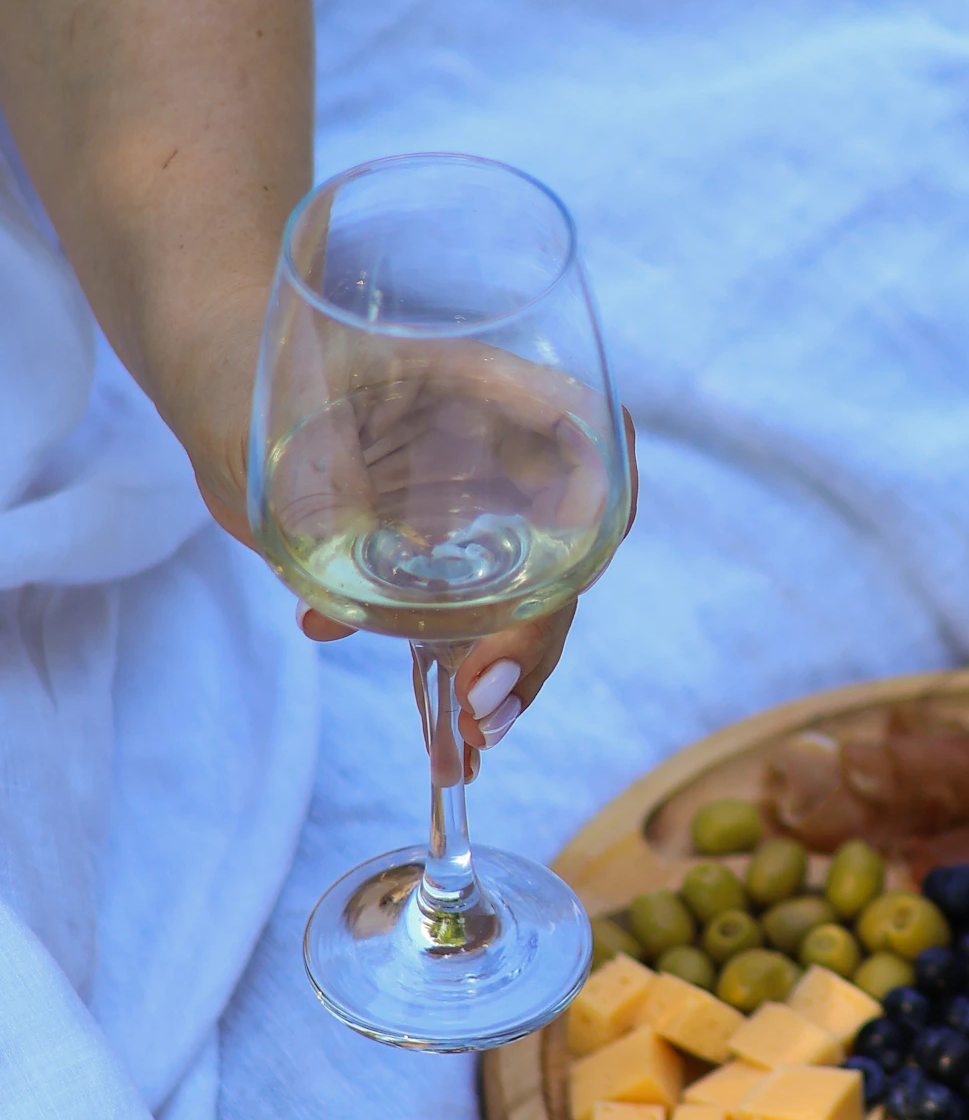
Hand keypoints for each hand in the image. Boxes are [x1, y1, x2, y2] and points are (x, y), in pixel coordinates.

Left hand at [291, 400, 639, 778]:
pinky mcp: (437, 564)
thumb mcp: (273, 424)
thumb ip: (307, 502)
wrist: (227, 380)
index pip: (588, 452)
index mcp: (488, 394)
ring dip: (504, 680)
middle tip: (483, 714)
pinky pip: (469, 628)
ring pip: (524, 604)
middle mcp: (500, 459)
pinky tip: (445, 750)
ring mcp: (474, 516)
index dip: (590, 530)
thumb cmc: (257, 369)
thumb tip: (335, 614)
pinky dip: (459, 688)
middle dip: (532, 641)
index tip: (555, 597)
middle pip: (562, 554)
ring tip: (467, 749)